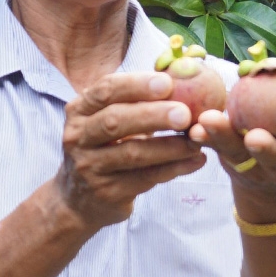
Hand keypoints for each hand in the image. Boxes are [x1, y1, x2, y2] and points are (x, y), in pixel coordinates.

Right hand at [56, 72, 205, 228]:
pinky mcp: (106, 192)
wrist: (80, 199)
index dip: (136, 84)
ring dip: (170, 146)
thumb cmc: (106, 148)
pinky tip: (196, 161)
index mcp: (80, 110)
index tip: (168, 82)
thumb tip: (181, 76)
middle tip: (185, 113)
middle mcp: (78, 137)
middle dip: (153, 115)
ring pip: (132, 153)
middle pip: (115, 121)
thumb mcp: (108, 120)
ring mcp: (89, 167)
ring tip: (197, 140)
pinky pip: (146, 178)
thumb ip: (135, 101)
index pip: (105, 90)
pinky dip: (174, 169)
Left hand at [192, 92, 275, 221]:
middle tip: (256, 137)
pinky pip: (211, 146)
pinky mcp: (225, 158)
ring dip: (222, 137)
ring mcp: (251, 164)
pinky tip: (189, 123)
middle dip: (266, 149)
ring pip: (236, 153)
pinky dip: (200, 135)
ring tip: (209, 122)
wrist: (273, 177)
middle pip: (275, 158)